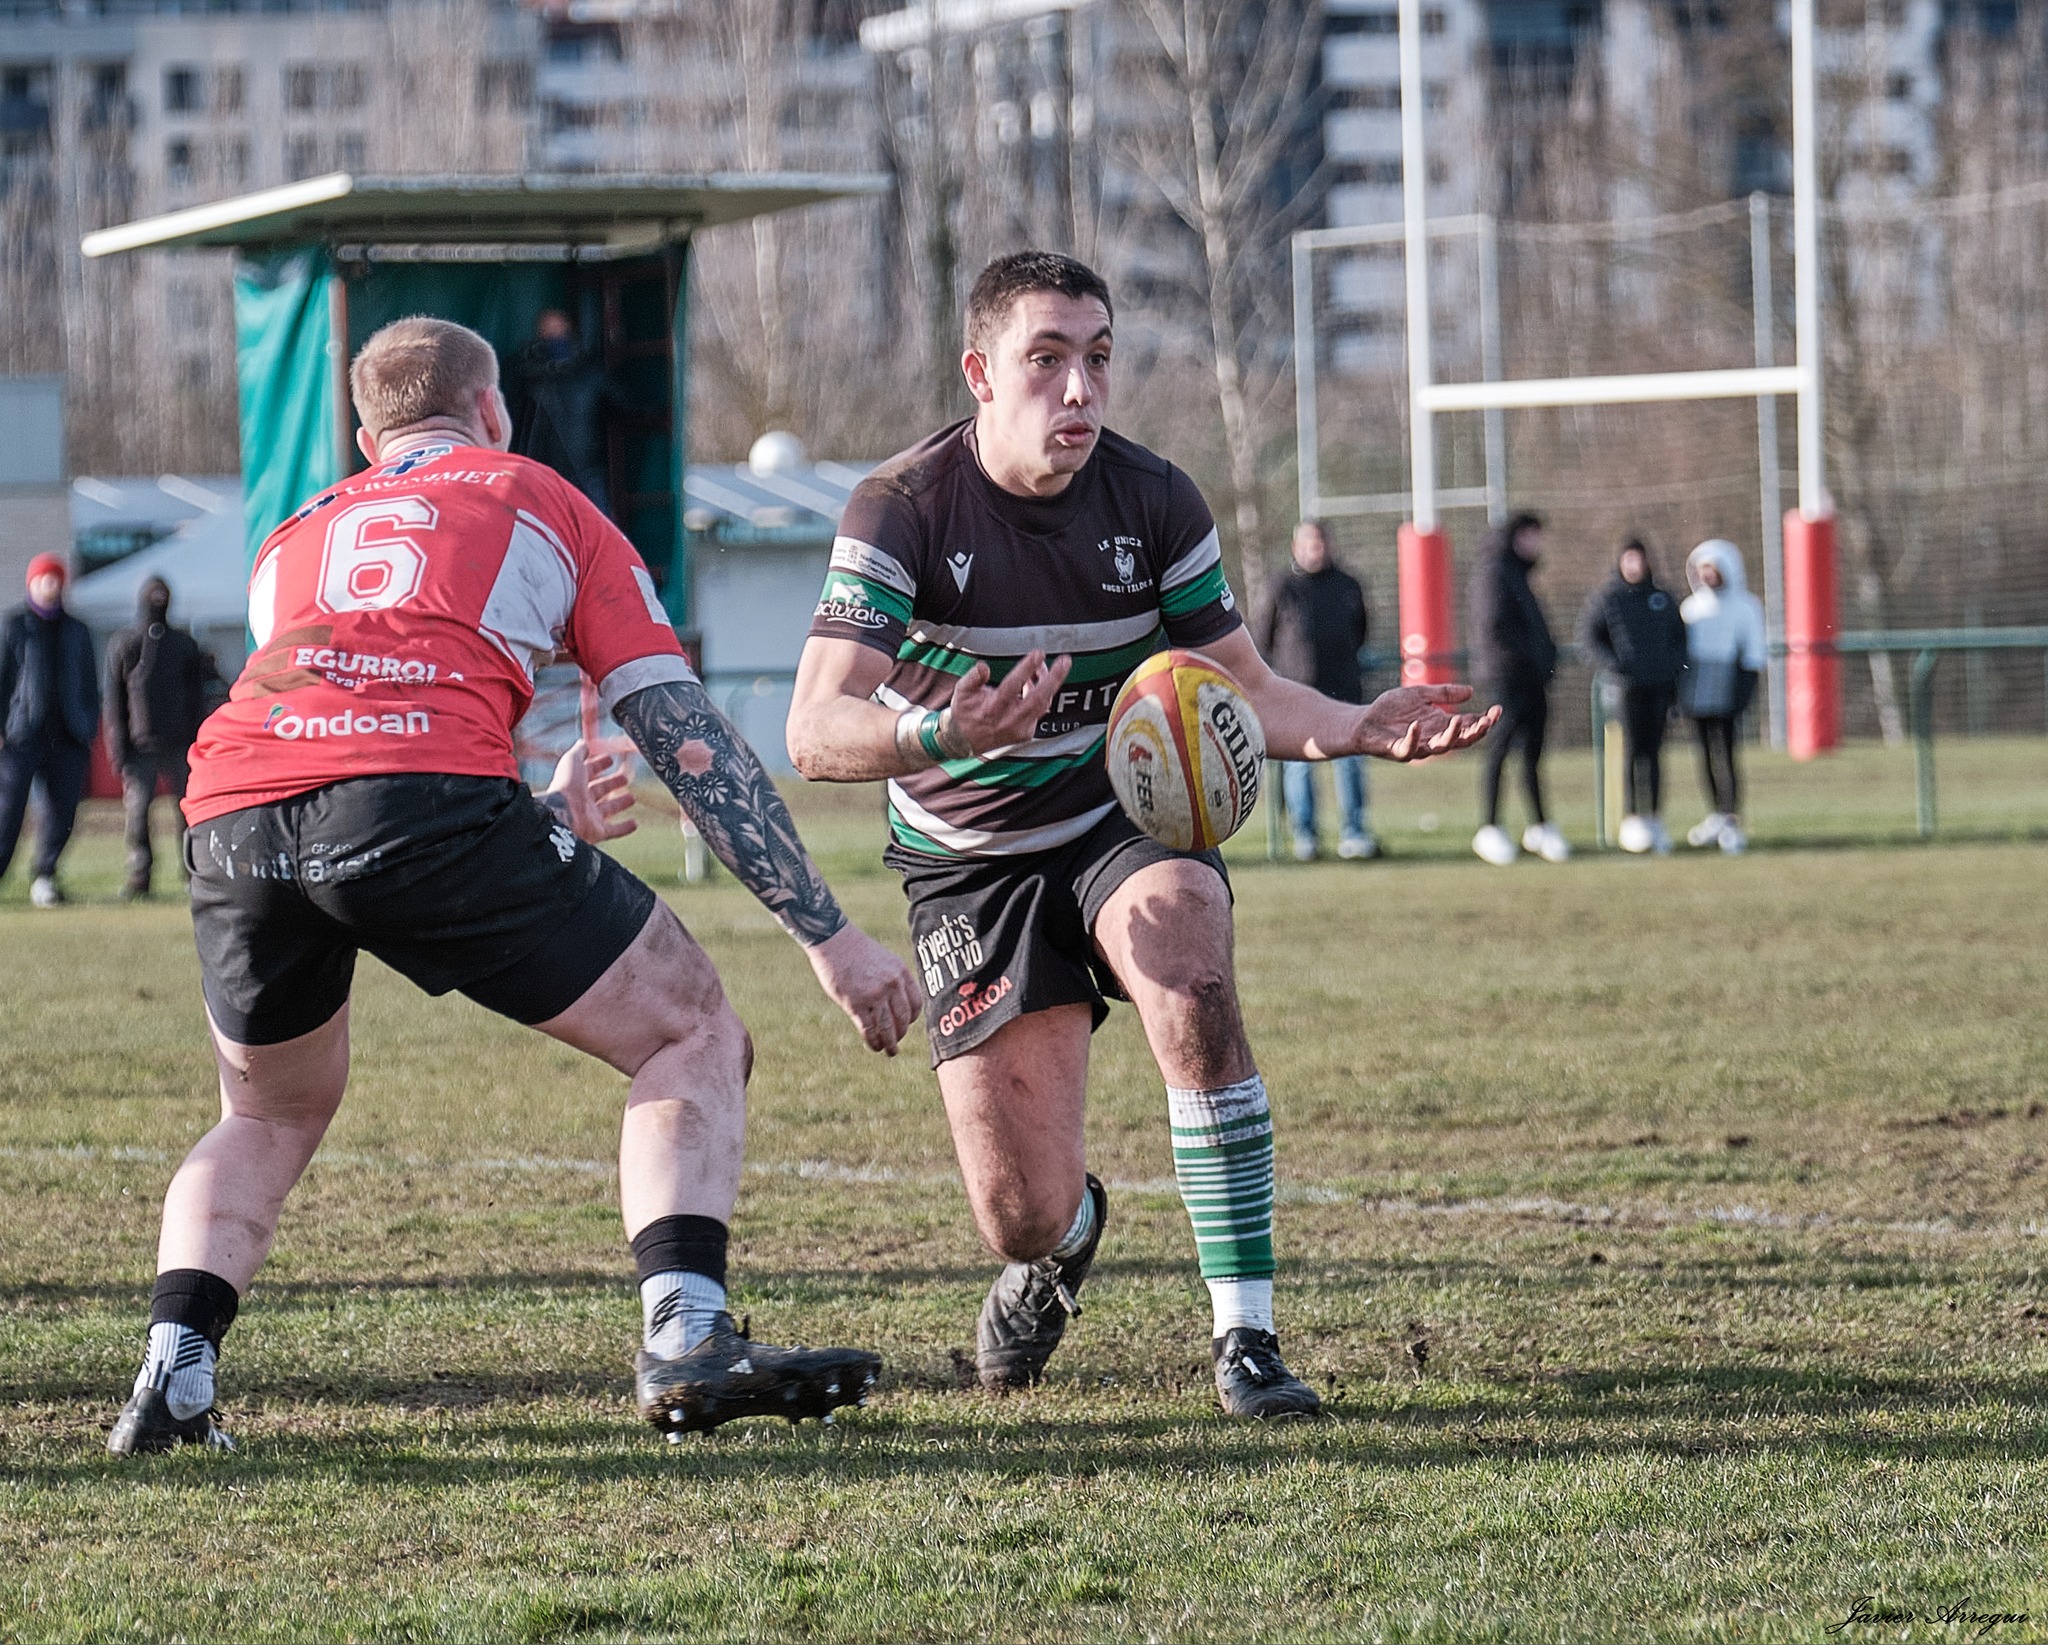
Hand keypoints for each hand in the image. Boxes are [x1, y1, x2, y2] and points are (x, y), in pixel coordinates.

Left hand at [544, 736, 638, 842]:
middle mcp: (582, 800)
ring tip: (632, 798)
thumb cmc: (567, 786)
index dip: (599, 764)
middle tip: (625, 777)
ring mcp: (590, 817)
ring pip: (608, 809)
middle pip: (600, 789)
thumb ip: (579, 750)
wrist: (564, 814)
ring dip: (619, 803)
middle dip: (612, 782)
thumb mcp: (572, 761)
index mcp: (575, 783)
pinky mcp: (598, 831)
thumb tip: (584, 742)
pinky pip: (613, 830)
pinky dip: (624, 828)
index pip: (589, 771)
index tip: (610, 759)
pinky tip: (635, 823)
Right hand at [804, 924, 923, 1055]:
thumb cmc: (856, 950)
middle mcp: (891, 985)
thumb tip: (896, 1004)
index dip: (912, 1018)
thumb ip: (893, 980)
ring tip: (890, 1052)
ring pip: (887, 1028)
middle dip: (901, 1034)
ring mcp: (873, 995)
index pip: (916, 1003)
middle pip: (903, 1018)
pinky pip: (869, 1029)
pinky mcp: (855, 1004)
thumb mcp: (884, 960)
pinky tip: (874, 1046)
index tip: (906, 1024)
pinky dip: (873, 1041)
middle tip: (896, 1042)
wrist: (833, 940)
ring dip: (890, 1043)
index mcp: (901, 972)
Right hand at [948, 650, 1071, 753]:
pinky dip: (1041, 693)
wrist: (965, 741)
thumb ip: (972, 678)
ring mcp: (1021, 729)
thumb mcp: (961, 692)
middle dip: (1054, 679)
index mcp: (992, 709)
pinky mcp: (1027, 732)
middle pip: (1038, 699)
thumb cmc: (965, 712)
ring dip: (1048, 683)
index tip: (1038, 654)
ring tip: (1043, 665)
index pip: (1012, 687)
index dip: (1026, 669)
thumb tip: (983, 667)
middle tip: (1065, 661)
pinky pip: (1039, 709)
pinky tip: (1036, 680)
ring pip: (1042, 704)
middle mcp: (1009, 721)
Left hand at [1351, 685, 1501, 761]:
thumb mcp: (1420, 694)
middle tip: (1487, 721)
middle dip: (1475, 732)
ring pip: (1439, 748)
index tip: (1498, 710)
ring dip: (1451, 736)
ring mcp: (1416, 747)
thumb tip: (1471, 691)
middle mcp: (1432, 739)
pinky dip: (1414, 738)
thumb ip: (1444, 693)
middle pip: (1460, 741)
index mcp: (1441, 726)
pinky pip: (1408, 749)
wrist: (1364, 722)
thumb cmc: (1391, 710)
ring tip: (1459, 721)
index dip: (1485, 720)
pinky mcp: (1397, 750)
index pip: (1469, 725)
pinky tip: (1418, 725)